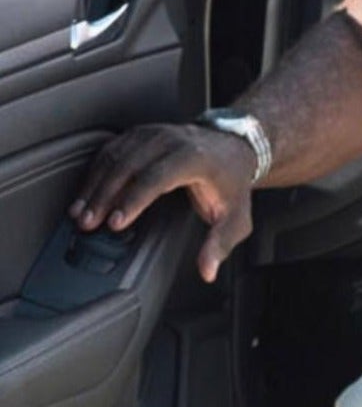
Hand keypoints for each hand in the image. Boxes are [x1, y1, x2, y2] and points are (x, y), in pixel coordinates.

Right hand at [69, 123, 258, 282]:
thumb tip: (208, 272)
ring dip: (94, 185)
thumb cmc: (232, 183)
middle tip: (88, 223)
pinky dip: (95, 173)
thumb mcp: (235, 217)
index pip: (157, 177)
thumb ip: (219, 244)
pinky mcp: (139, 135)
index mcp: (194, 158)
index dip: (133, 200)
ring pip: (115, 157)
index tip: (116, 223)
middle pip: (129, 166)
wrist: (233, 148)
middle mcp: (170, 141)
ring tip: (80, 213)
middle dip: (105, 196)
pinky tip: (85, 194)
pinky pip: (111, 150)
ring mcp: (153, 134)